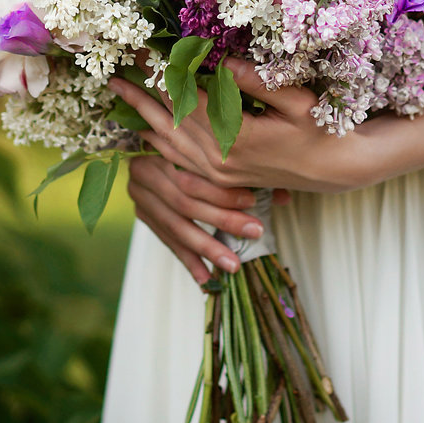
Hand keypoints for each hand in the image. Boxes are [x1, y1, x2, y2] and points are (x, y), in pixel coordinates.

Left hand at [109, 58, 390, 192]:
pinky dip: (158, 141)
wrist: (334, 169)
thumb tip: (224, 61)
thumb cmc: (322, 128)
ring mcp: (217, 171)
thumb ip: (259, 82)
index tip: (145, 49)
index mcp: (235, 137)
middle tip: (117, 67)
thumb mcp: (297, 101)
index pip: (188, 98)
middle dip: (141, 92)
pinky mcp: (220, 177)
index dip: (164, 72)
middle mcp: (219, 158)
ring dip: (141, 116)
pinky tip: (144, 128)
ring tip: (120, 93)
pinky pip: (179, 159)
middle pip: (169, 120)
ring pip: (168, 142)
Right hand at [127, 154, 288, 284]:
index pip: (192, 175)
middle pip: (185, 203)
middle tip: (253, 232)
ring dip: (207, 248)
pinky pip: (167, 241)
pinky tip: (206, 279)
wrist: (151, 144)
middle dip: (222, 220)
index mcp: (162, 148)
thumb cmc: (196, 145)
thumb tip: (283, 197)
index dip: (221, 191)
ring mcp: (140, 195)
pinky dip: (189, 260)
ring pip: (176, 227)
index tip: (252, 201)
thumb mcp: (215, 149)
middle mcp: (145, 172)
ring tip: (233, 265)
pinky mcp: (142, 213)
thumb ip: (245, 170)